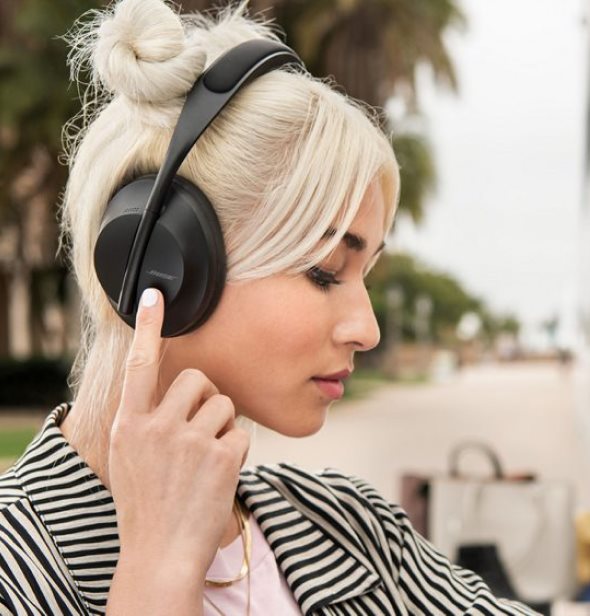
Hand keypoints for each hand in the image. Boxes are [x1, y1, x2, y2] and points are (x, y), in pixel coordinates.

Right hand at [108, 287, 249, 577]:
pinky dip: (236, 451)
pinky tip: (219, 475)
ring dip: (223, 426)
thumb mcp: (131, 458)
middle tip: (201, 429)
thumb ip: (145, 421)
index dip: (148, 328)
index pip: (139, 366)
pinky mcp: (219, 455)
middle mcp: (156, 427)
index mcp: (130, 424)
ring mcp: (188, 440)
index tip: (155, 296)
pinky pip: (241, 433)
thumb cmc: (147, 504)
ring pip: (225, 403)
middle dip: (206, 397)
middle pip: (198, 379)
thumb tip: (171, 391)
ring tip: (207, 460)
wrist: (160, 554)